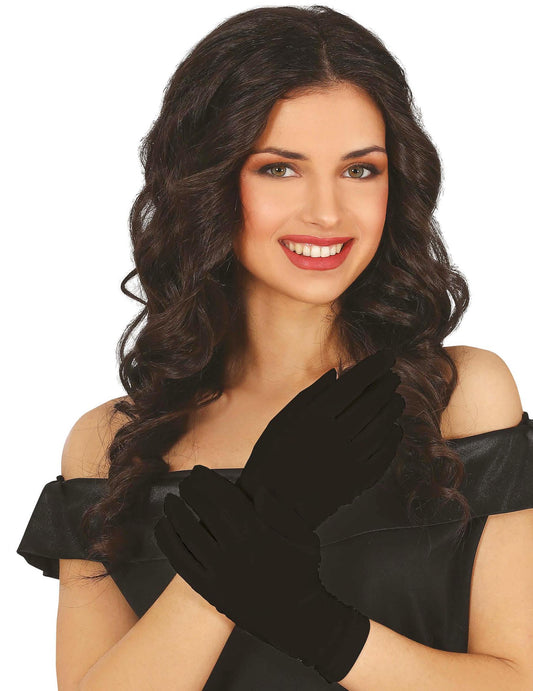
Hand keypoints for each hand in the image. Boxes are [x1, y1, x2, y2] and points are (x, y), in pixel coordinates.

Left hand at [154, 465, 369, 682]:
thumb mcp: (304, 537)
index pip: (224, 497)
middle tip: (184, 482)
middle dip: (190, 491)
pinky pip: (181, 562)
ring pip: (187, 535)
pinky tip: (163, 528)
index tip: (200, 470)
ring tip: (170, 501)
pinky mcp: (211, 591)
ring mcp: (220, 573)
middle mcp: (235, 552)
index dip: (208, 480)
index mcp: (258, 534)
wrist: (298, 619)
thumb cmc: (302, 574)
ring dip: (174, 513)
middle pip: (204, 511)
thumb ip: (281, 511)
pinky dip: (168, 542)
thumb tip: (257, 489)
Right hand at [236, 348, 404, 528]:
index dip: (374, 366)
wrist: (272, 509)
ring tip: (397, 400)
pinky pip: (384, 455)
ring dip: (394, 410)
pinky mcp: (357, 481)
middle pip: (372, 402)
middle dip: (387, 385)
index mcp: (314, 417)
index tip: (388, 356)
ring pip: (383, 426)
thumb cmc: (271, 459)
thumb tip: (336, 374)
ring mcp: (349, 460)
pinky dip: (393, 440)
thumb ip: (310, 396)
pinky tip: (395, 430)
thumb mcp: (281, 421)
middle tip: (394, 377)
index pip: (354, 383)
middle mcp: (335, 436)